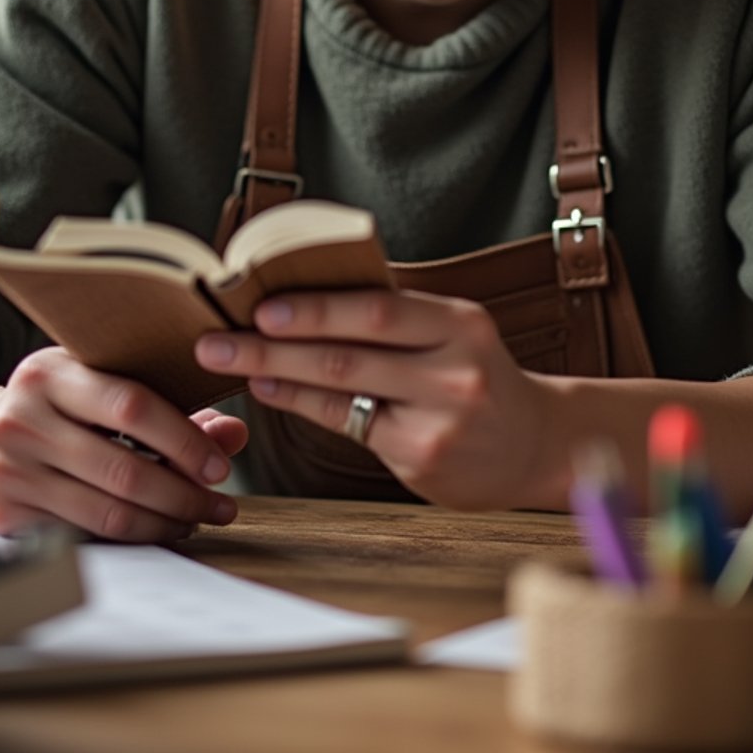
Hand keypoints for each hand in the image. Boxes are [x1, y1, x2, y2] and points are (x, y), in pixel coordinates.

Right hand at [0, 346, 248, 540]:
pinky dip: (133, 536)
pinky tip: (160, 527)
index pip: (131, 406)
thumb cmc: (68, 407)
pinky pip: (85, 534)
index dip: (183, 441)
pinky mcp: (5, 514)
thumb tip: (236, 434)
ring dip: (165, 522)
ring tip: (199, 518)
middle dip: (184, 493)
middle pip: (123, 469)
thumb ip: (175, 406)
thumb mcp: (108, 387)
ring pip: (107, 511)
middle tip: (222, 505)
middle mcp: (21, 419)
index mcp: (51, 372)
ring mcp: (8, 470)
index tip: (221, 466)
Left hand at [195, 290, 555, 509]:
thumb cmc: (480, 375)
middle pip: (350, 353)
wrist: (535, 443)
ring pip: (342, 392)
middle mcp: (454, 371)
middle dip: (274, 344)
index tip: (262, 305)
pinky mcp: (421, 460)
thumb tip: (307, 292)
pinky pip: (349, 427)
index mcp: (462, 324)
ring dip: (278, 374)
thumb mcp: (455, 332)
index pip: (380, 310)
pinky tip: (273, 390)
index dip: (317, 309)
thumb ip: (398, 316)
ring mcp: (438, 420)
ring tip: (231, 362)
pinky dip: (304, 404)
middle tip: (217, 338)